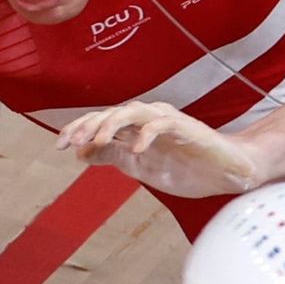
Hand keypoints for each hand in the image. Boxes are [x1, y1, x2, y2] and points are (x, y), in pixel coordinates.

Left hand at [54, 100, 262, 199]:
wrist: (225, 173)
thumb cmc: (185, 167)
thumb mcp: (140, 166)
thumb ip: (112, 155)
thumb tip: (79, 152)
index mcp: (135, 128)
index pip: (101, 121)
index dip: (79, 129)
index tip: (58, 145)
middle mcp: (148, 118)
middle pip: (112, 112)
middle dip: (89, 124)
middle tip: (70, 140)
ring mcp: (167, 121)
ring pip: (133, 110)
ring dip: (113, 123)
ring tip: (97, 139)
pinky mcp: (186, 128)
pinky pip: (162, 124)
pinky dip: (147, 134)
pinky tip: (136, 148)